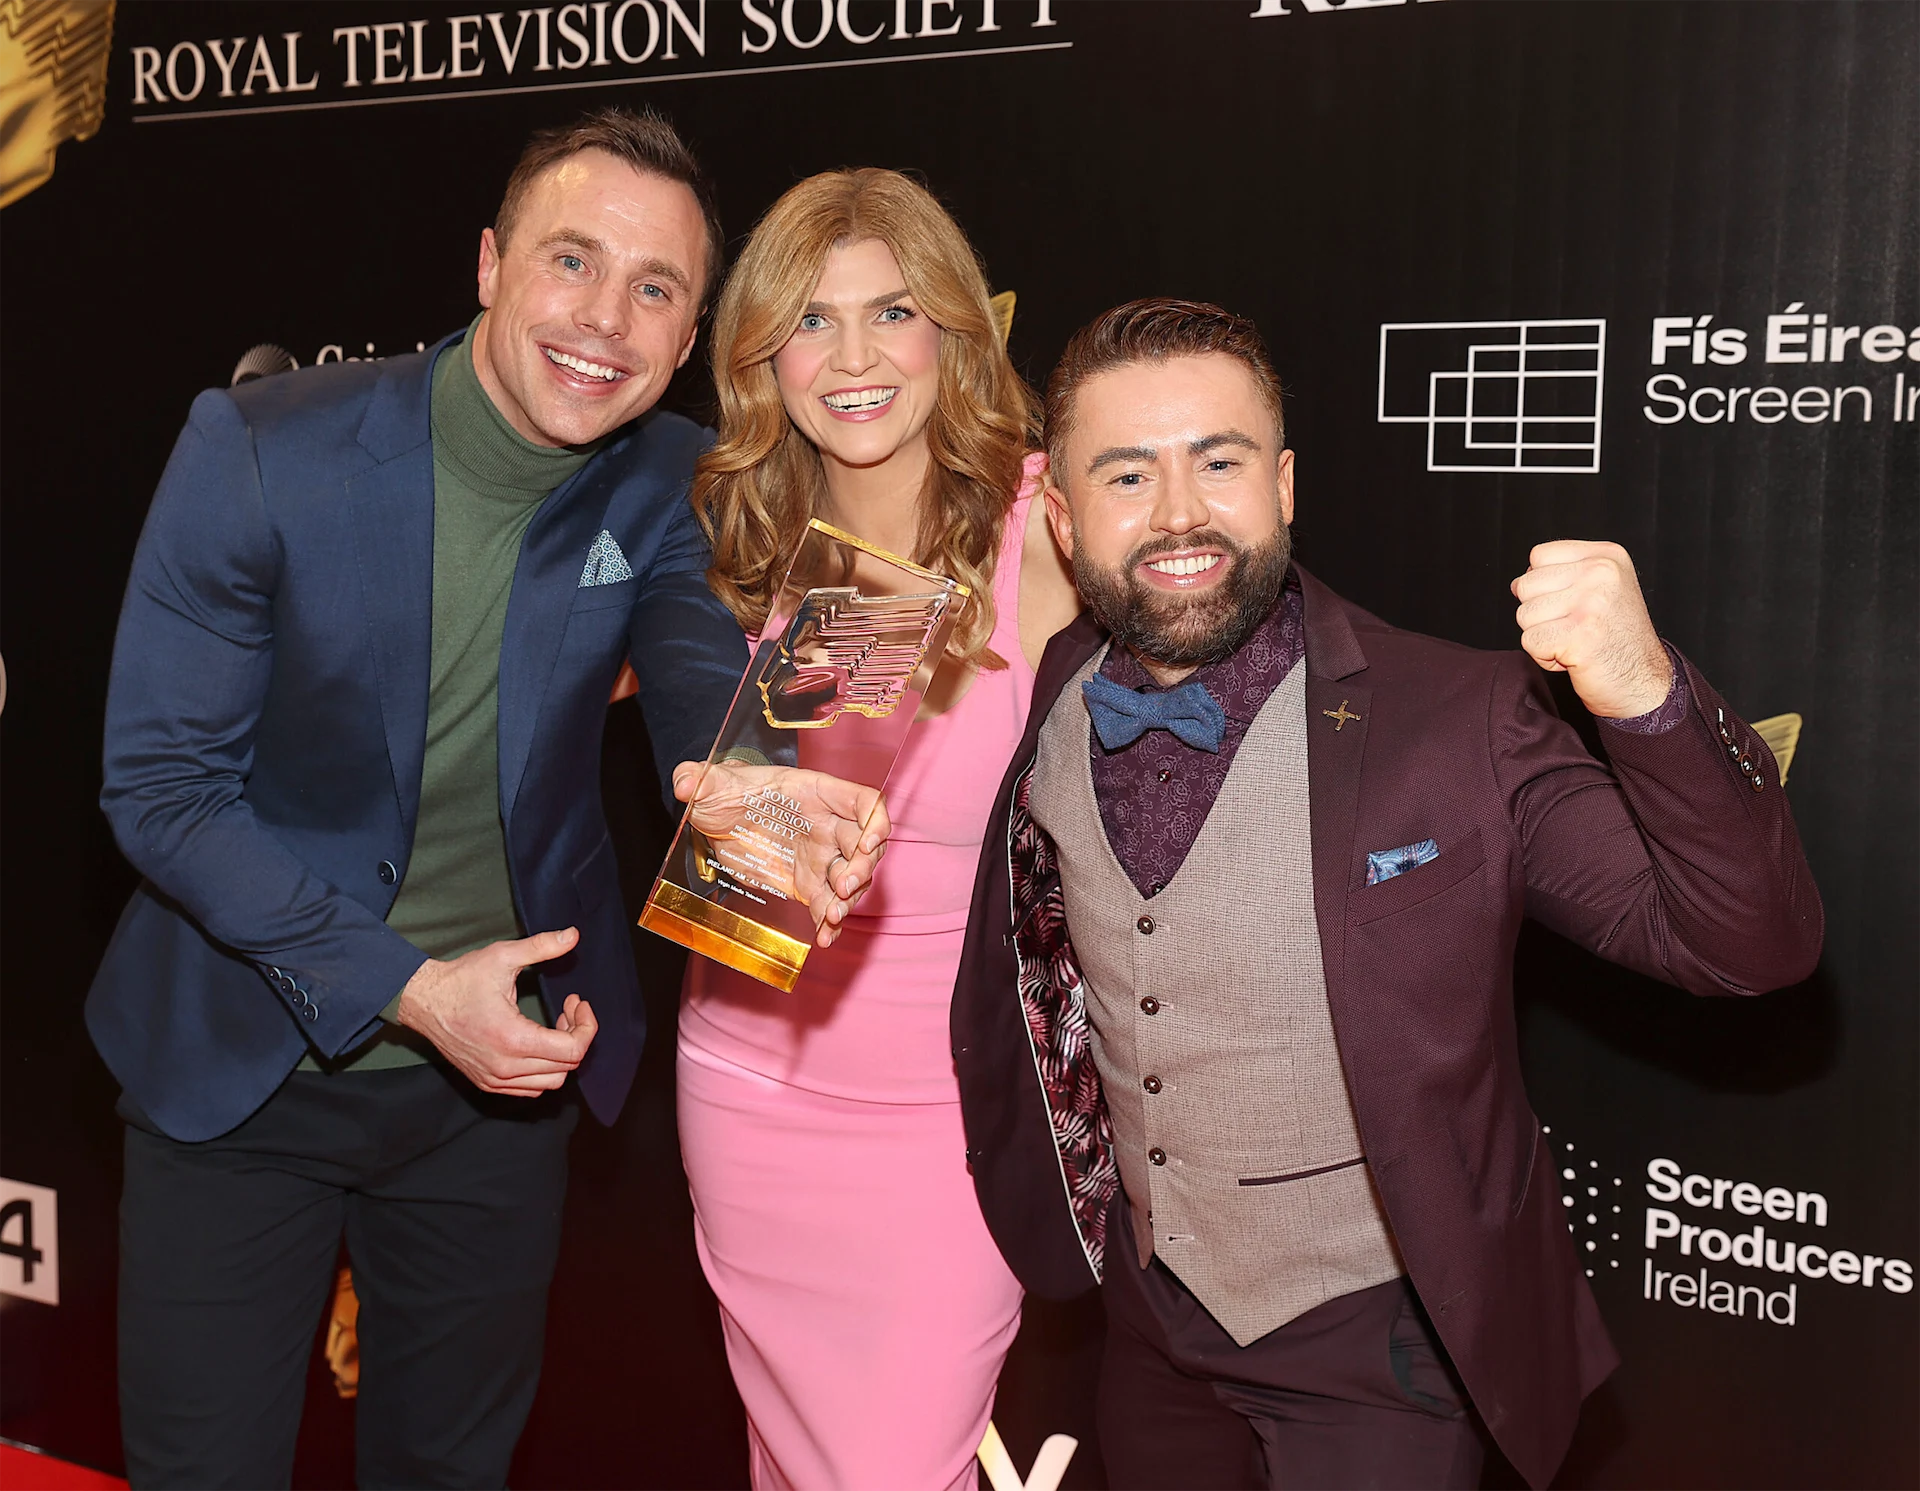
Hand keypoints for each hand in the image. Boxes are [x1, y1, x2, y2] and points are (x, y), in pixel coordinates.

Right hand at [394, 928, 596, 1095]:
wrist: (423, 1002)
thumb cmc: (461, 980)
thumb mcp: (502, 956)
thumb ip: (541, 947)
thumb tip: (572, 935)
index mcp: (513, 1039)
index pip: (572, 1050)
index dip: (587, 1026)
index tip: (578, 1002)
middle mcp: (505, 1067)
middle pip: (567, 1066)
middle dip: (577, 1035)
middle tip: (569, 1009)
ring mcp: (495, 1079)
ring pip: (551, 1082)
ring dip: (562, 1055)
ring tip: (555, 1026)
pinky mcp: (487, 1083)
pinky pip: (530, 1088)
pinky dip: (544, 1069)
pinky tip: (538, 1042)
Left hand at [673, 760, 890, 947]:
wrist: (721, 821)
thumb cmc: (726, 793)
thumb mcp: (710, 783)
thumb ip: (699, 778)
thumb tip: (684, 782)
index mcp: (816, 793)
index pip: (862, 801)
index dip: (875, 820)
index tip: (868, 840)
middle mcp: (828, 825)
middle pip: (865, 844)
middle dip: (863, 867)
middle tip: (843, 886)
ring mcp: (822, 857)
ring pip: (852, 878)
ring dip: (849, 899)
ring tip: (832, 917)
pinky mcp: (808, 885)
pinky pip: (827, 904)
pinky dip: (829, 922)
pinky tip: (824, 936)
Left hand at [1511, 540, 1671, 717]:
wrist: (1643, 681)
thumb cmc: (1617, 638)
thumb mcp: (1600, 589)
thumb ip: (1562, 575)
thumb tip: (1518, 582)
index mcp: (1606, 556)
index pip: (1539, 556)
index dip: (1542, 585)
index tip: (1569, 604)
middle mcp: (1601, 573)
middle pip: (1526, 585)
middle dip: (1539, 613)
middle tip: (1573, 627)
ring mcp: (1591, 603)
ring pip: (1524, 614)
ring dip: (1542, 636)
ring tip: (1574, 641)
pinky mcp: (1579, 635)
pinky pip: (1530, 641)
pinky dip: (1543, 656)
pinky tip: (1571, 656)